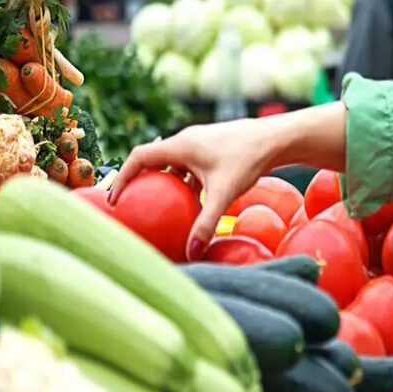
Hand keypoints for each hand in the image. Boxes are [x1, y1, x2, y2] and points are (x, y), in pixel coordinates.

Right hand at [109, 119, 275, 259]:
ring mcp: (199, 144)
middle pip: (152, 160)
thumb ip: (206, 224)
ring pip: (172, 164)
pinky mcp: (212, 150)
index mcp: (180, 146)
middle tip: (131, 204)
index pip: (139, 158)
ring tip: (157, 206)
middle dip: (139, 181)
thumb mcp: (224, 195)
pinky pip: (189, 167)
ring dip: (163, 182)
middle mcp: (186, 141)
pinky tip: (191, 203)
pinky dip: (183, 182)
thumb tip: (191, 252)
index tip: (116, 200)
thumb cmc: (249, 161)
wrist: (276, 139)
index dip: (123, 177)